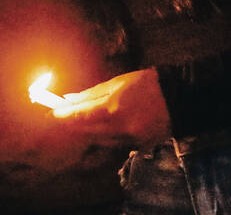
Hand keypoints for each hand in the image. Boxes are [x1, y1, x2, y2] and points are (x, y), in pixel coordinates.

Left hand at [49, 69, 172, 150]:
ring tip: (84, 118)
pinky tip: (108, 125)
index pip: (80, 117)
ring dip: (90, 131)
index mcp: (113, 110)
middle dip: (74, 124)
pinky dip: (107, 136)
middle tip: (62, 116)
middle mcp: (119, 129)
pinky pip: (114, 144)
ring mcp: (129, 141)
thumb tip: (69, 99)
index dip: (63, 116)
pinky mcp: (137, 147)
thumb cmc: (146, 84)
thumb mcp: (117, 83)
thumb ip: (91, 94)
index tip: (51, 114)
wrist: (178, 99)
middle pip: (86, 132)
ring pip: (100, 140)